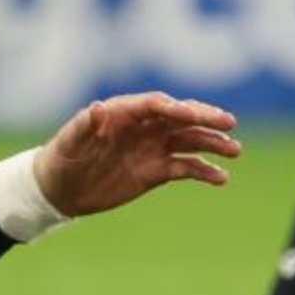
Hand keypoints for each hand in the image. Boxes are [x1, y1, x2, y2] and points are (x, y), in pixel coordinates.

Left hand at [34, 91, 240, 216]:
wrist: (60, 189)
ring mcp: (152, 147)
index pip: (156, 105)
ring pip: (189, 140)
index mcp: (124, 113)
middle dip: (205, 119)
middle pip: (180, 118)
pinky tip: (220, 178)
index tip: (194, 115)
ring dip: (212, 143)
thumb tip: (97, 108)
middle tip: (229, 124)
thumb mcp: (68, 142)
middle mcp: (144, 126)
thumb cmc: (61, 159)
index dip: (175, 108)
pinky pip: (185, 167)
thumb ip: (83, 125)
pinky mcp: (156, 170)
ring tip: (234, 150)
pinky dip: (203, 171)